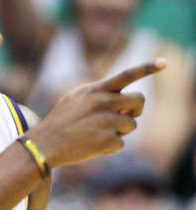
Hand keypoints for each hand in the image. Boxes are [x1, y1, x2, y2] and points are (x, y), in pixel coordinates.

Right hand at [29, 60, 165, 169]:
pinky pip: (120, 143)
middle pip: (139, 100)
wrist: (45, 143)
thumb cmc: (61, 121)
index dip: (147, 68)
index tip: (163, 62)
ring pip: (132, 124)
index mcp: (95, 90)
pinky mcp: (108, 140)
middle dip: (136, 110)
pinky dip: (109, 147)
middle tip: (125, 115)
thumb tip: (127, 105)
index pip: (126, 75)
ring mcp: (107, 121)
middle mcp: (104, 102)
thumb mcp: (76, 99)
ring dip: (120, 131)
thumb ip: (100, 95)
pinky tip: (92, 145)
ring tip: (98, 133)